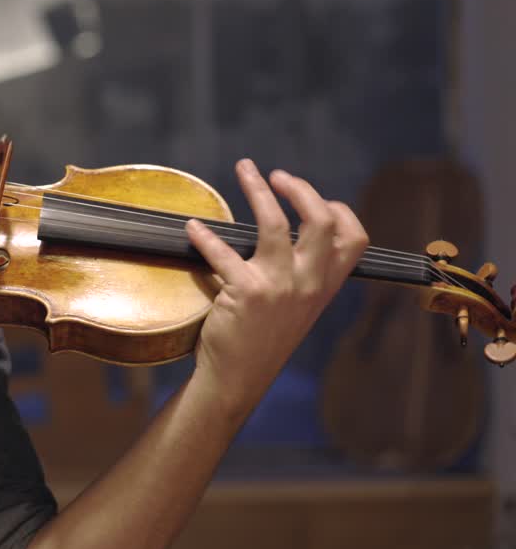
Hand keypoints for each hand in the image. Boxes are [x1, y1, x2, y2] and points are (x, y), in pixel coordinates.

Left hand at [185, 159, 368, 417]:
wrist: (238, 378)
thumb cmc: (262, 338)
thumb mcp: (297, 307)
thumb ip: (302, 275)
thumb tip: (291, 233)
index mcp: (325, 286)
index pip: (354, 238)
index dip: (338, 210)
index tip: (311, 197)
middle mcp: (308, 284)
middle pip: (320, 220)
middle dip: (300, 188)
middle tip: (277, 175)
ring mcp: (279, 287)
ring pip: (275, 223)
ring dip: (256, 189)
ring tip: (244, 170)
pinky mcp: (246, 293)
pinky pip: (223, 252)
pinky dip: (205, 236)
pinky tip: (193, 227)